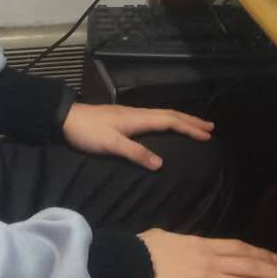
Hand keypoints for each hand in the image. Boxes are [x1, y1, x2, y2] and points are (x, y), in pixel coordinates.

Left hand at [61, 103, 212, 169]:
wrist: (66, 117)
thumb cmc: (88, 132)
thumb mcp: (111, 145)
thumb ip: (135, 153)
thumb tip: (161, 164)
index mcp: (138, 118)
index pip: (170, 121)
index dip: (189, 128)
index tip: (207, 135)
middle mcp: (138, 113)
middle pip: (170, 114)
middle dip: (191, 121)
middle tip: (210, 127)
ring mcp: (132, 114)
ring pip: (163, 114)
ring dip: (182, 120)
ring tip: (196, 125)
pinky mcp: (125, 118)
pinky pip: (155, 117)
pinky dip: (169, 121)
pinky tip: (168, 126)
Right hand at [138, 229, 276, 277]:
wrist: (131, 268)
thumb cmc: (142, 251)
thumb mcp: (163, 237)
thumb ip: (178, 241)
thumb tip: (178, 242)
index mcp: (202, 244)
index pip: (239, 249)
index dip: (261, 254)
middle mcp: (211, 261)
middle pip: (251, 267)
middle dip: (276, 274)